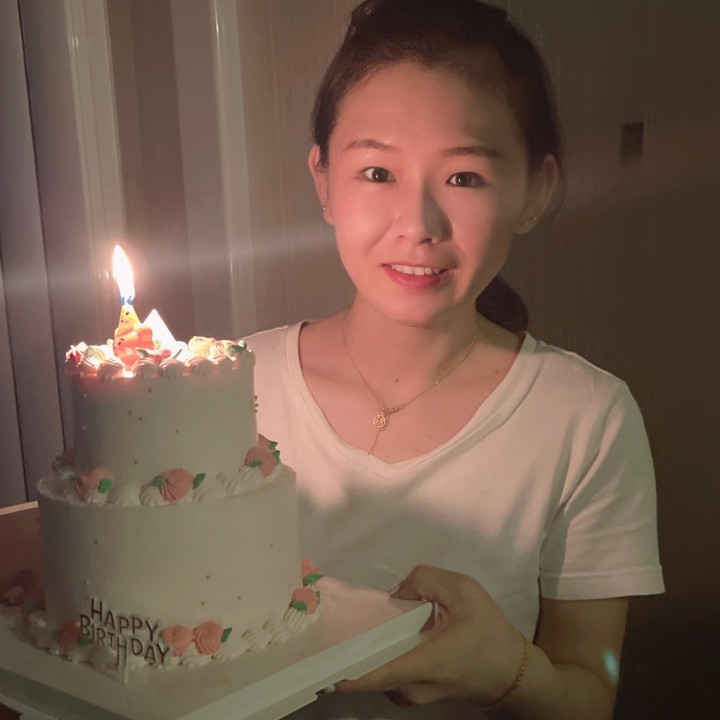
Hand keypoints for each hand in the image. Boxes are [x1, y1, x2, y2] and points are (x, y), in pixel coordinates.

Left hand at [335, 565, 527, 706]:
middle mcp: (412, 689)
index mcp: (423, 664)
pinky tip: (379, 635)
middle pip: (367, 672)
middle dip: (349, 649)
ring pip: (376, 674)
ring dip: (365, 652)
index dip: (340, 667)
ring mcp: (414, 696)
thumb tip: (396, 592)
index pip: (371, 675)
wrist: (513, 672)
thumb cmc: (489, 632)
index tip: (316, 654)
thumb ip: (425, 580)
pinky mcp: (417, 694)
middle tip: (332, 621)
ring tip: (354, 623)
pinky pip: (387, 676)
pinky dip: (378, 657)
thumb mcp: (464, 590)